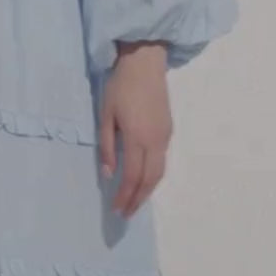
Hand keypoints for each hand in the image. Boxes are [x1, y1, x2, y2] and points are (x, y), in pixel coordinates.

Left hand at [99, 41, 171, 216]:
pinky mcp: (169, 129)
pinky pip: (162, 160)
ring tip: (134, 201)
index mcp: (138, 138)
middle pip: (150, 180)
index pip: (132, 176)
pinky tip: (143, 179)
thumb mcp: (106, 115)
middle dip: (138, 199)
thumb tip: (109, 173)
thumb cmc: (121, 86)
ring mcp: (165, 135)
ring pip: (160, 172)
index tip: (116, 209)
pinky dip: (153, 175)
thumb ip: (107, 146)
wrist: (145, 63)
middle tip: (126, 213)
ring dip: (148, 190)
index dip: (125, 196)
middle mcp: (156, 141)